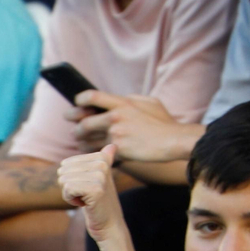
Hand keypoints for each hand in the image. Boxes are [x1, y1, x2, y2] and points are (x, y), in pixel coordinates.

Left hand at [58, 145, 125, 243]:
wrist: (109, 225)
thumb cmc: (99, 203)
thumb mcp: (101, 179)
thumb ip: (105, 161)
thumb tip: (112, 145)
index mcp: (102, 158)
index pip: (66, 164)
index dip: (71, 179)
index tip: (86, 187)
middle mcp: (102, 163)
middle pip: (63, 171)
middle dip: (69, 186)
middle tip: (85, 195)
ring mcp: (100, 176)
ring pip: (64, 180)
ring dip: (70, 194)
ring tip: (86, 199)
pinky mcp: (95, 189)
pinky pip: (67, 189)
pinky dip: (71, 200)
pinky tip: (85, 204)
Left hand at [72, 92, 197, 162]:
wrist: (174, 141)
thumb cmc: (163, 122)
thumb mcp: (149, 102)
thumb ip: (130, 98)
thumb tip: (115, 99)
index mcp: (123, 103)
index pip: (92, 97)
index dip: (80, 101)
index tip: (77, 104)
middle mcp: (116, 117)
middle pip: (83, 122)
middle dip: (76, 128)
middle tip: (75, 131)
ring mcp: (116, 134)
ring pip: (87, 140)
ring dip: (81, 143)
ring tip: (82, 143)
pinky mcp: (118, 150)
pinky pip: (97, 152)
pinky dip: (93, 154)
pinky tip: (93, 153)